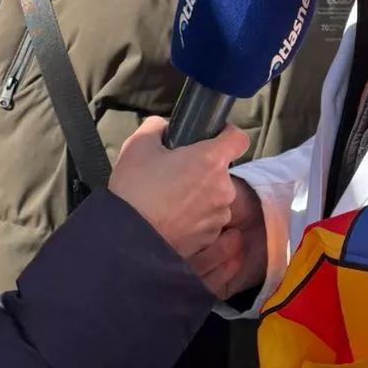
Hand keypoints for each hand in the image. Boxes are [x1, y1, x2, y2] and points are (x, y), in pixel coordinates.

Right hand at [109, 118, 255, 276]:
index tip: (209, 138)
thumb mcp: (138, 145)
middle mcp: (223, 188)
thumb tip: (164, 128)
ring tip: (170, 201)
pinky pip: (207, 222)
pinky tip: (171, 219)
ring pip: (215, 198)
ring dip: (199, 197)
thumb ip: (157, 127)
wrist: (129, 238)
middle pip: (221, 172)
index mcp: (211, 160)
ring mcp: (218, 217)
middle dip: (202, 171)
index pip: (238, 138)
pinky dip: (195, 219)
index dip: (225, 134)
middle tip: (174, 174)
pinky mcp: (210, 239)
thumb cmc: (135, 189)